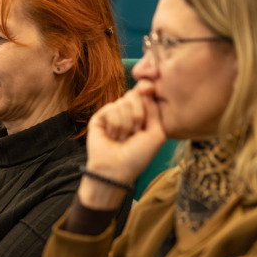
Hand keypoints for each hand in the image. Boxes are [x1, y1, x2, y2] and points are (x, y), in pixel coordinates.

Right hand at [80, 83, 165, 208]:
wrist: (117, 169)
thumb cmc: (138, 156)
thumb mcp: (157, 133)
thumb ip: (154, 109)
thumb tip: (146, 86)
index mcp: (143, 114)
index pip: (145, 92)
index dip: (147, 88)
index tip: (150, 88)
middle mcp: (127, 112)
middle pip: (134, 94)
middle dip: (138, 114)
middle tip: (135, 132)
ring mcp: (113, 114)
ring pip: (123, 102)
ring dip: (126, 124)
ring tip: (122, 138)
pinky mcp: (99, 117)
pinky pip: (111, 108)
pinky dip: (115, 124)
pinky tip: (112, 136)